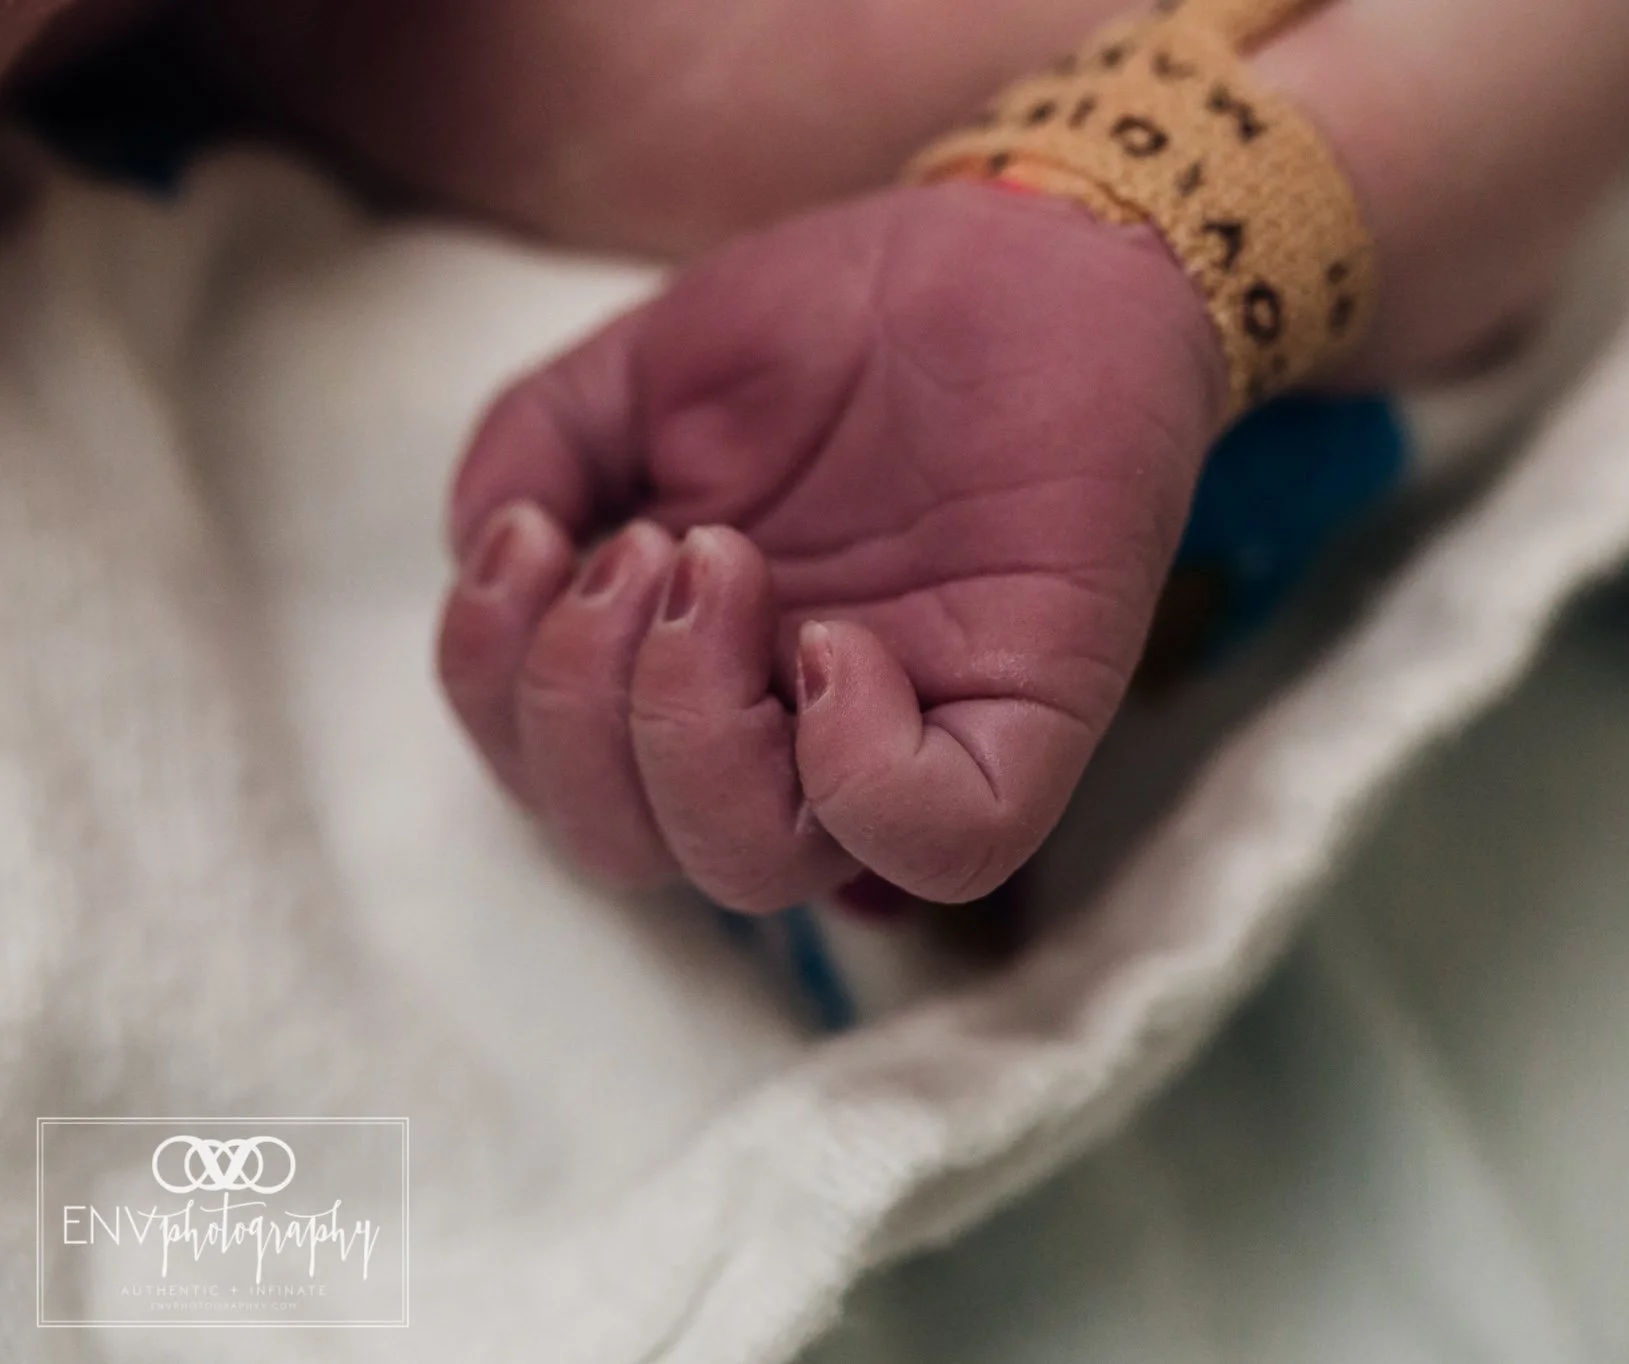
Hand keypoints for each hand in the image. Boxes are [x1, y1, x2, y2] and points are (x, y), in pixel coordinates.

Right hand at [437, 183, 1223, 909]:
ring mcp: (905, 727)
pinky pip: (949, 845)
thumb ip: (539, 453)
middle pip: (637, 850)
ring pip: (759, 871)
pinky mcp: (1030, 715)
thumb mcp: (649, 370)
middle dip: (584, 713)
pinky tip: (836, 646)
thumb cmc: (841, 313)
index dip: (500, 692)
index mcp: (691, 666)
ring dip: (686, 727)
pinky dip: (861, 777)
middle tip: (646, 549)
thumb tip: (485, 553)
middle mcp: (785, 724)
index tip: (533, 536)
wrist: (1018, 235)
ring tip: (719, 559)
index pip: (557, 778)